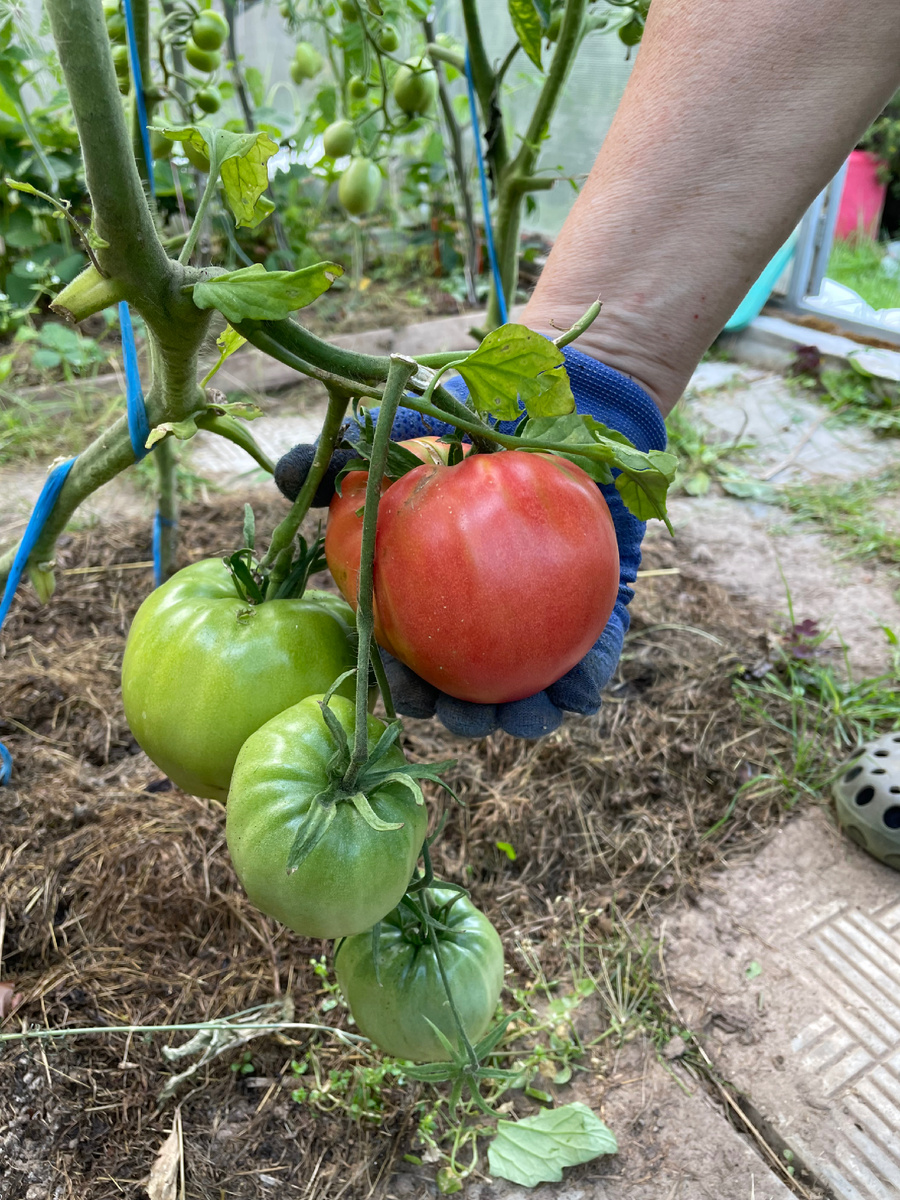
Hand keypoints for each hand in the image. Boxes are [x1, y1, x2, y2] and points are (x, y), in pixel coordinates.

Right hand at [274, 345, 666, 737]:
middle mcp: (484, 617)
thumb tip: (288, 474)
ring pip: (530, 689)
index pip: (414, 656)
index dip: (408, 686)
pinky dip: (584, 682)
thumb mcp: (412, 434)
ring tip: (524, 718)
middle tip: (466, 717)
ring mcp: (543, 621)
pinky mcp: (596, 616)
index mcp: (435, 594)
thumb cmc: (481, 419)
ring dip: (525, 717)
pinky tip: (578, 695)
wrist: (572, 405)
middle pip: (470, 686)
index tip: (413, 698)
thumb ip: (350, 458)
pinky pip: (591, 660)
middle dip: (465, 717)